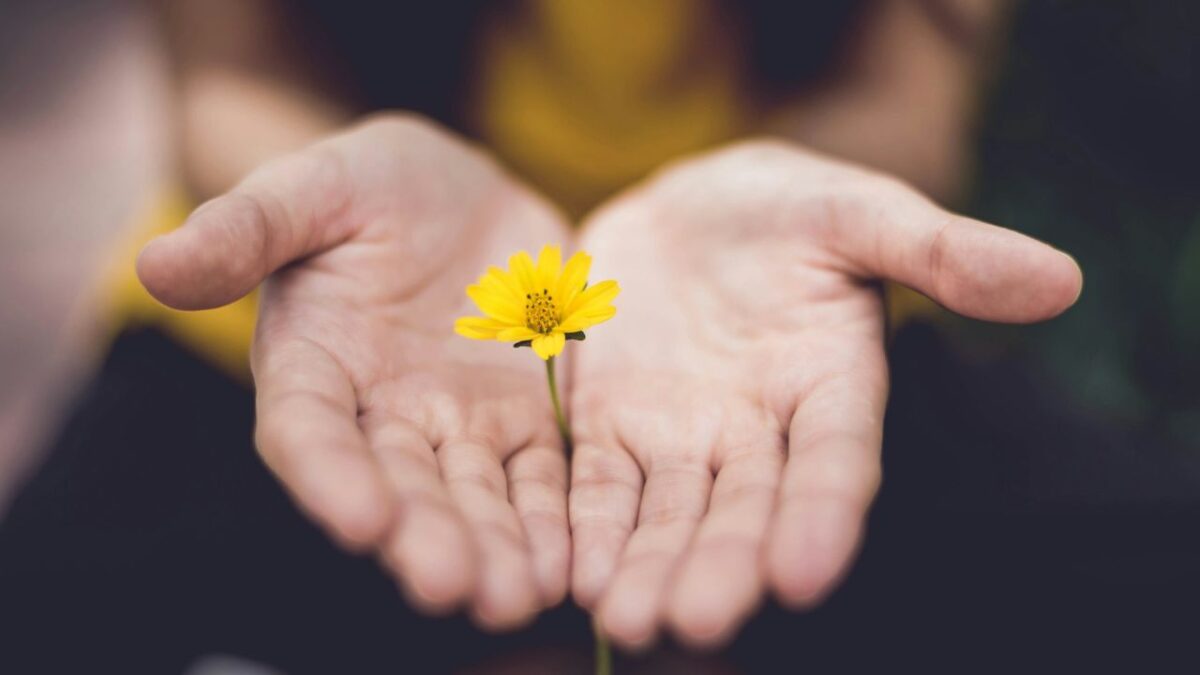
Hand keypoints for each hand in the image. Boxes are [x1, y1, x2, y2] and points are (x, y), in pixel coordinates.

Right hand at [137, 115, 571, 628]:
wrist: (457, 193)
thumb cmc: (368, 185)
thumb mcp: (312, 187)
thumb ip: (247, 227)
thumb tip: (155, 262)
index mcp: (314, 365)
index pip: (310, 432)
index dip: (330, 476)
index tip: (361, 519)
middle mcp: (382, 414)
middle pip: (400, 486)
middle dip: (425, 537)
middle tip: (453, 586)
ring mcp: (458, 423)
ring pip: (475, 496)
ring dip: (496, 548)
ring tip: (518, 594)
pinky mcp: (525, 419)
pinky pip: (541, 476)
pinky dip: (554, 519)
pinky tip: (572, 561)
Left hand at [568, 140, 1081, 647]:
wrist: (686, 209)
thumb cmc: (785, 208)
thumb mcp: (857, 211)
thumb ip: (941, 249)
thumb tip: (1060, 278)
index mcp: (831, 385)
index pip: (835, 461)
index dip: (823, 515)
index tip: (804, 574)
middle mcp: (758, 431)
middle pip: (744, 509)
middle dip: (721, 565)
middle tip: (694, 622)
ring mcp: (681, 437)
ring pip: (668, 514)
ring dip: (648, 566)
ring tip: (627, 618)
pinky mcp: (611, 427)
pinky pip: (597, 485)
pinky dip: (587, 527)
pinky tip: (572, 573)